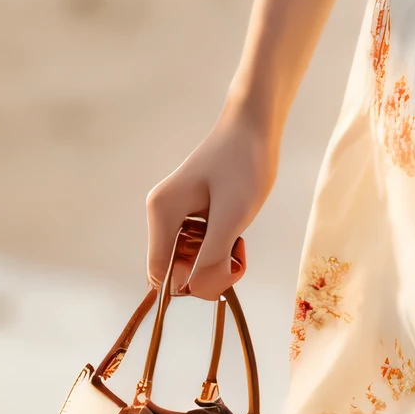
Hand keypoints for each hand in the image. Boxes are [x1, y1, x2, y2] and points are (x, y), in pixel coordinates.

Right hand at [145, 110, 277, 300]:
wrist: (254, 123)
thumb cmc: (244, 164)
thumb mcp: (231, 217)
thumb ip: (210, 258)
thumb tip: (195, 290)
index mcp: (162, 213)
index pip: (162, 274)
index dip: (192, 285)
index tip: (225, 272)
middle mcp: (161, 212)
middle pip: (174, 267)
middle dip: (207, 271)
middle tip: (238, 257)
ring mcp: (174, 210)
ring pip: (189, 256)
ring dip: (215, 258)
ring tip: (240, 242)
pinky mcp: (189, 208)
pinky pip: (197, 241)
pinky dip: (217, 244)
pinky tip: (236, 232)